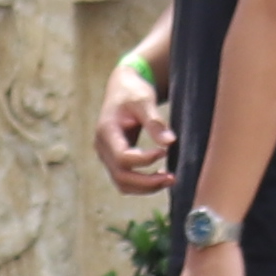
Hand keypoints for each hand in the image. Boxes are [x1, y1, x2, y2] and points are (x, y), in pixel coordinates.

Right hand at [93, 69, 173, 193]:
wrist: (122, 88)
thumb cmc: (133, 91)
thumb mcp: (144, 100)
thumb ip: (155, 121)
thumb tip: (170, 142)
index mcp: (106, 131)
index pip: (123, 157)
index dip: (145, 160)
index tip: (165, 152)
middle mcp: (103, 147)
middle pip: (121, 177)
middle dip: (147, 182)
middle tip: (172, 178)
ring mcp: (107, 155)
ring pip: (122, 183)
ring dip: (146, 187)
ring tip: (170, 179)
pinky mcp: (114, 159)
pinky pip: (125, 179)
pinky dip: (142, 184)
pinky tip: (161, 177)